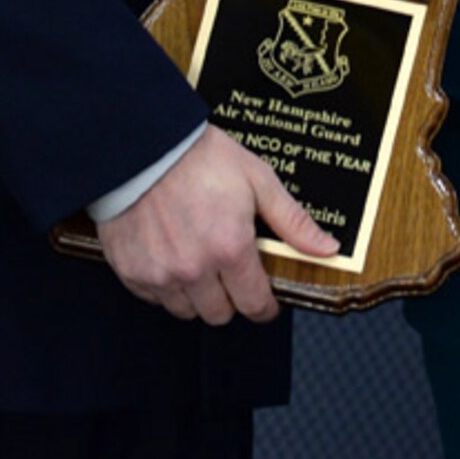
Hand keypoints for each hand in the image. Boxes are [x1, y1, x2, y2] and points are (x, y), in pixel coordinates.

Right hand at [96, 124, 338, 324]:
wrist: (144, 143)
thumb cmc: (200, 156)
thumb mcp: (257, 179)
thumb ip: (292, 221)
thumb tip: (327, 249)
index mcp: (230, 248)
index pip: (254, 305)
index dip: (264, 306)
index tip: (264, 300)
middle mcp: (195, 269)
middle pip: (219, 314)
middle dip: (230, 298)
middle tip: (228, 270)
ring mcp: (160, 273)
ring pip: (186, 311)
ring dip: (196, 294)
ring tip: (197, 258)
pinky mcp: (131, 271)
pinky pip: (154, 298)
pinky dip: (164, 284)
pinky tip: (169, 254)